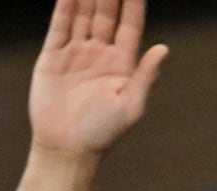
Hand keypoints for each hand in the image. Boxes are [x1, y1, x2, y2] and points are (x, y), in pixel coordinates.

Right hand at [30, 0, 168, 156]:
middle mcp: (100, 53)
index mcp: (122, 63)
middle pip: (105, 12)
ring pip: (82, 14)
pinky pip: (59, 26)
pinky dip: (64, 7)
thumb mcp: (131, 107)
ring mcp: (76, 54)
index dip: (133, 2)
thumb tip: (163, 49)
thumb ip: (146, 77)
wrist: (66, 150)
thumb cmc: (103, 133)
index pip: (130, 23)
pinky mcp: (53, 58)